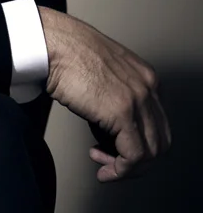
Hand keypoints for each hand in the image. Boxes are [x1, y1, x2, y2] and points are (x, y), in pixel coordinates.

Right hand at [37, 7, 171, 182]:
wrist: (52, 42)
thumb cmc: (66, 53)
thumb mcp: (103, 73)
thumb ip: (115, 94)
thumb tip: (109, 126)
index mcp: (145, 77)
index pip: (158, 123)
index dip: (140, 144)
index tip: (117, 150)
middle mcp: (148, 87)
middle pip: (160, 140)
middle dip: (137, 160)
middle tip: (113, 163)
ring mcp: (138, 99)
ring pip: (151, 152)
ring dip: (127, 168)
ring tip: (104, 166)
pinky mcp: (122, 112)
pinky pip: (133, 155)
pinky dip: (120, 169)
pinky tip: (103, 168)